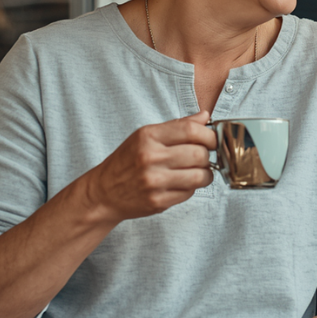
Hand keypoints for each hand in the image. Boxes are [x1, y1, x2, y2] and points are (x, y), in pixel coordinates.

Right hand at [84, 111, 216, 222]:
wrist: (104, 192)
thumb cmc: (127, 161)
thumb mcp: (146, 136)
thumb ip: (178, 125)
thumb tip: (205, 116)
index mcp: (149, 136)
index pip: (191, 130)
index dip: (210, 135)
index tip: (212, 140)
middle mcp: (150, 157)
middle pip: (199, 154)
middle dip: (208, 156)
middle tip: (204, 157)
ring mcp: (154, 181)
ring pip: (200, 176)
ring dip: (205, 174)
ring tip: (198, 172)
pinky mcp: (158, 201)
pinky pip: (189, 193)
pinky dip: (191, 188)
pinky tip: (181, 183)